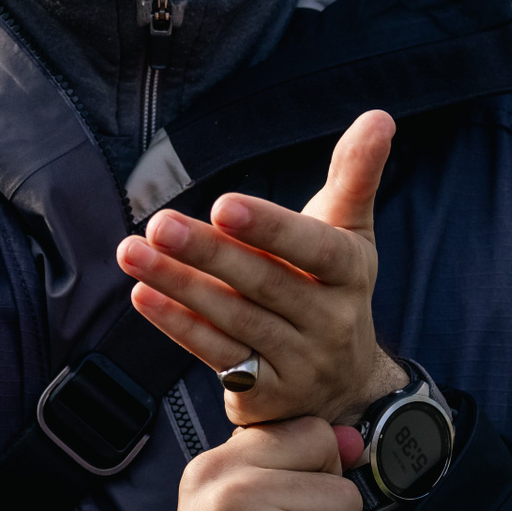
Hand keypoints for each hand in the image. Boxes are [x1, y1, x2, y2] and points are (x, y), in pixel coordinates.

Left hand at [116, 110, 406, 426]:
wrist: (348, 384)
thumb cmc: (334, 285)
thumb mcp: (351, 231)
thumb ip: (356, 173)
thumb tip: (379, 116)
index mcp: (350, 272)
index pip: (313, 248)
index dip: (269, 228)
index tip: (222, 204)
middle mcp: (330, 321)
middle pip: (263, 284)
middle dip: (207, 252)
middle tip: (158, 223)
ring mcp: (298, 362)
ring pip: (233, 320)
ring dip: (178, 285)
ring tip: (132, 251)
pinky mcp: (265, 394)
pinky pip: (217, 355)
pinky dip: (177, 325)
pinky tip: (144, 294)